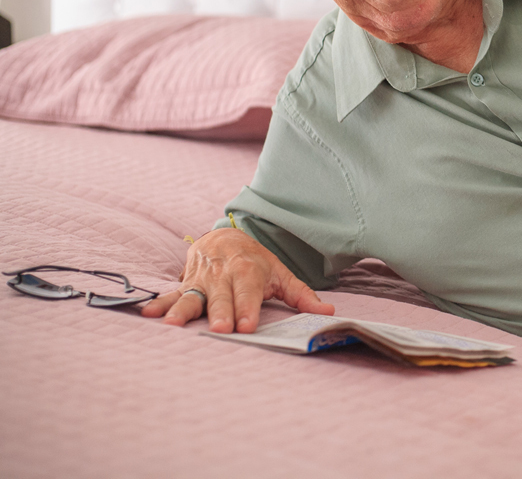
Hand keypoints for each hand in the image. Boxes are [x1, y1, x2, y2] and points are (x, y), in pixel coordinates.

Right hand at [141, 228, 333, 332]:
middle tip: (219, 329)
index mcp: (248, 271)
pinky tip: (147, 314)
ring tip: (173, 326)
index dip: (247, 309)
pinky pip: (170, 294)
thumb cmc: (256, 262)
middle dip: (219, 312)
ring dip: (182, 311)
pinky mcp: (184, 285)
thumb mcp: (282, 274)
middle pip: (220, 297)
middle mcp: (222, 275)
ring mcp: (200, 280)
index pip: (248, 293)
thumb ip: (303, 295)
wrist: (225, 237)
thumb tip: (328, 312)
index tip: (247, 327)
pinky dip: (158, 304)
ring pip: (191, 297)